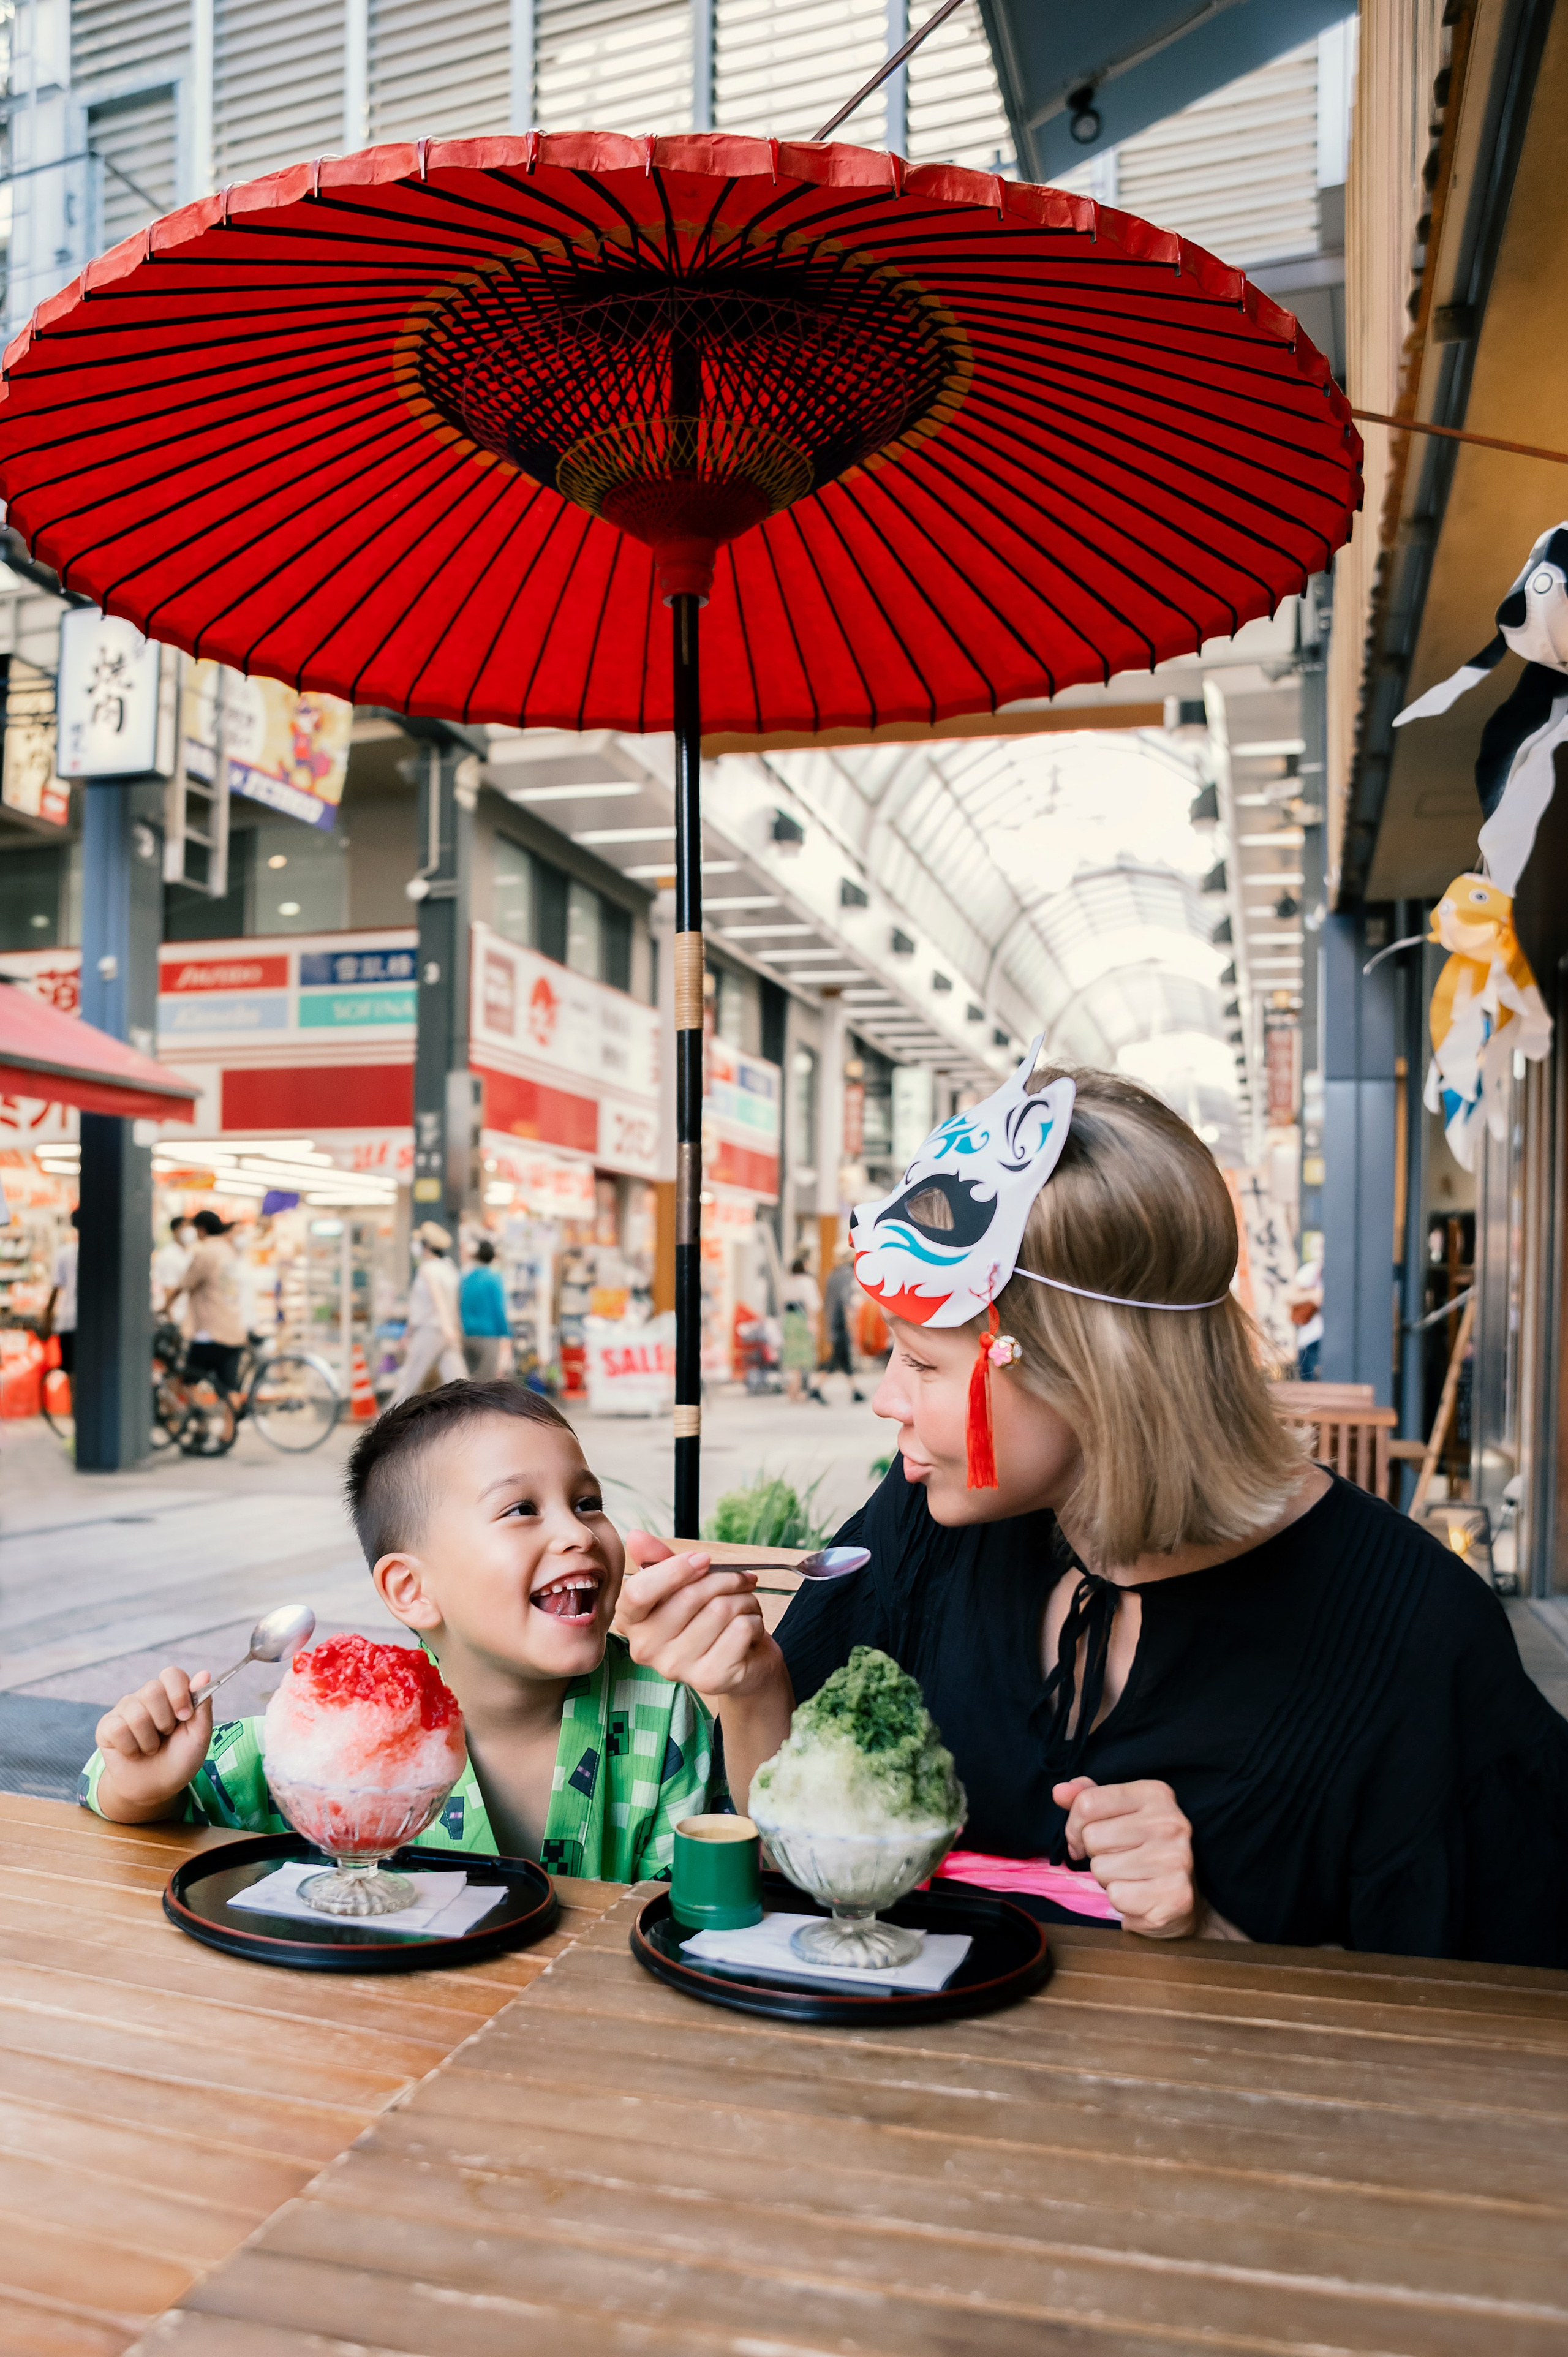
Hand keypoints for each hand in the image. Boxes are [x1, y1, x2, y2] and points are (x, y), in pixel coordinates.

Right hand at [93, 1667, 213, 1821]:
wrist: (156, 1787)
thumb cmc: (180, 1758)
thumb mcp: (199, 1736)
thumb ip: (202, 1705)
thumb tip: (204, 1674)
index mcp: (171, 1693)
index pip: (171, 1674)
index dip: (178, 1693)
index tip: (185, 1716)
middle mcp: (147, 1696)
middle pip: (152, 1690)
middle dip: (164, 1721)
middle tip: (166, 1736)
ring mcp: (125, 1709)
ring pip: (135, 1713)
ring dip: (149, 1740)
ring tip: (151, 1748)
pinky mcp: (107, 1726)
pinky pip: (117, 1729)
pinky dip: (131, 1748)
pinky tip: (134, 1753)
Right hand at [618, 1531, 785, 1705]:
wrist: (743, 1662)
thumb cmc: (708, 1618)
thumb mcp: (682, 1584)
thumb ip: (659, 1560)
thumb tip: (635, 1536)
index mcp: (632, 1621)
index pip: (638, 1592)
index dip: (674, 1569)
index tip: (703, 1559)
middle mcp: (645, 1649)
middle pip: (689, 1596)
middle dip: (725, 1579)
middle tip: (742, 1580)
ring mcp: (675, 1668)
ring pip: (720, 1610)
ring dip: (744, 1600)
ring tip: (744, 1608)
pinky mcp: (708, 1679)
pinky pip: (740, 1628)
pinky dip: (754, 1620)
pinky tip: (749, 1629)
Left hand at [1053, 1775, 1203, 1939]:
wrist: (1182, 1899)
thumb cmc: (1143, 1851)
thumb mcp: (1118, 1815)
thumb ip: (1089, 1799)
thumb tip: (1059, 1791)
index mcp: (1155, 1794)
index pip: (1087, 1803)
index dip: (1075, 1826)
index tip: (1086, 1839)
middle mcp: (1170, 1822)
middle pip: (1092, 1837)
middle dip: (1096, 1855)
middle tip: (1120, 1860)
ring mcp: (1176, 1859)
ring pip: (1100, 1869)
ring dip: (1108, 1879)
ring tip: (1131, 1878)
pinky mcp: (1174, 1895)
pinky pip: (1116, 1896)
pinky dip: (1122, 1902)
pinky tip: (1141, 1897)